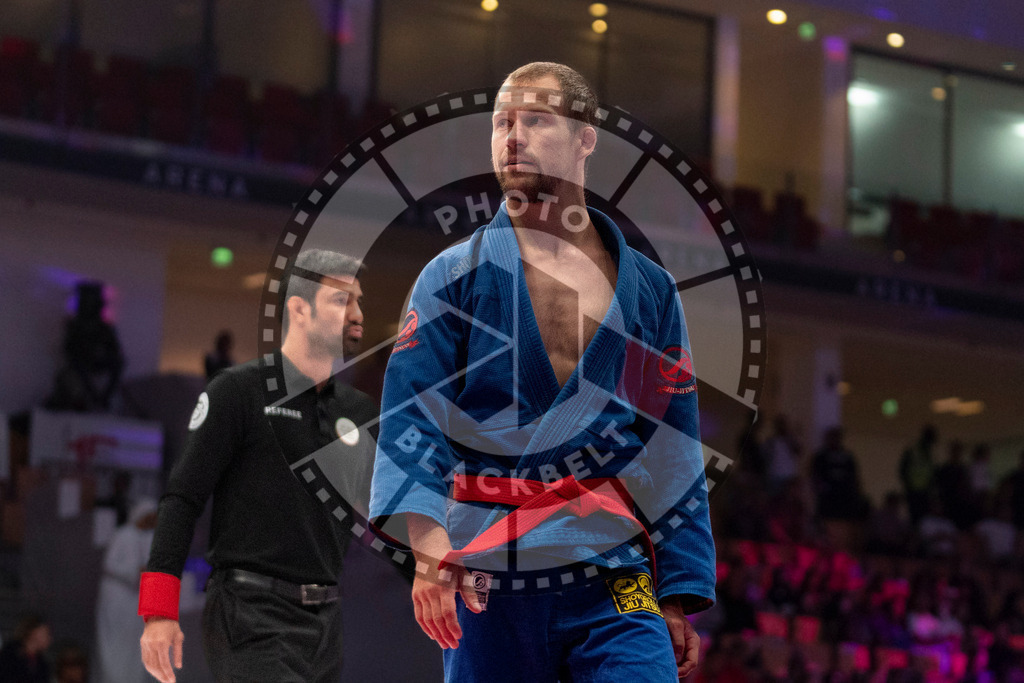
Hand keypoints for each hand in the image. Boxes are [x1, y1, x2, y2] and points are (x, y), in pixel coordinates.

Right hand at [140, 617, 183, 682]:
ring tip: (162, 679)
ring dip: (155, 673)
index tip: (172, 680)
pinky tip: (155, 671)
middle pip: (155, 666)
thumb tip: (178, 666)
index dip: (168, 673)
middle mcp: (152, 644)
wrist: (158, 613)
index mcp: (162, 642)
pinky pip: (145, 659)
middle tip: (168, 682)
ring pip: (148, 664)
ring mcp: (146, 645)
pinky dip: (150, 667)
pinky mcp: (142, 644)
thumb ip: (178, 653)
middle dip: (161, 676)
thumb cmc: (171, 625)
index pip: (164, 663)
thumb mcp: (179, 637)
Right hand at [407, 513, 482, 649]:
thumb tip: (478, 611)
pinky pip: (419, 616)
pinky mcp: (415, 595)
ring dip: (436, 634)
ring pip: (427, 620)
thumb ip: (470, 594)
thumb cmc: (452, 564)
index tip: (459, 637)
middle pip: (437, 620)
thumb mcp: (464, 575)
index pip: (447, 613)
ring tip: (445, 644)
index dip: (453, 627)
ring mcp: (421, 594)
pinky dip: (425, 627)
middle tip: (454, 645)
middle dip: (446, 635)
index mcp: (444, 587)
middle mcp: (430, 592)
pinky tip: (433, 635)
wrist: (431, 551)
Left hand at [662, 600, 699, 677]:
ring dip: (675, 667)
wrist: (667, 606)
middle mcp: (691, 646)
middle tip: (667, 674)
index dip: (684, 670)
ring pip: (681, 663)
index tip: (674, 673)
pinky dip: (671, 662)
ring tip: (664, 669)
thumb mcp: (674, 625)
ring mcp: (684, 646)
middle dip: (679, 671)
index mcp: (694, 641)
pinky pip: (676, 658)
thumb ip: (678, 642)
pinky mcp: (676, 646)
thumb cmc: (671, 614)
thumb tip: (677, 659)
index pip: (692, 662)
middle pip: (688, 665)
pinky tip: (662, 663)